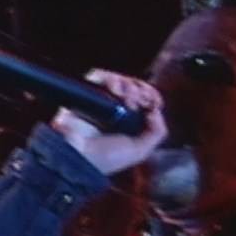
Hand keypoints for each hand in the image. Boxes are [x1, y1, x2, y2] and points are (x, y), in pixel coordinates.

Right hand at [51, 69, 167, 174]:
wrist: (78, 157)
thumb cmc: (105, 158)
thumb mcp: (139, 151)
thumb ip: (157, 132)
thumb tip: (156, 110)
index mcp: (125, 122)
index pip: (141, 99)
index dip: (150, 96)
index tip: (155, 102)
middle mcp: (111, 109)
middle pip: (131, 86)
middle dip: (141, 90)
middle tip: (141, 101)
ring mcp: (97, 101)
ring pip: (116, 80)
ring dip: (127, 85)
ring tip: (128, 99)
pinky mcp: (83, 93)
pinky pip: (98, 76)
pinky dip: (111, 79)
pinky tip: (116, 91)